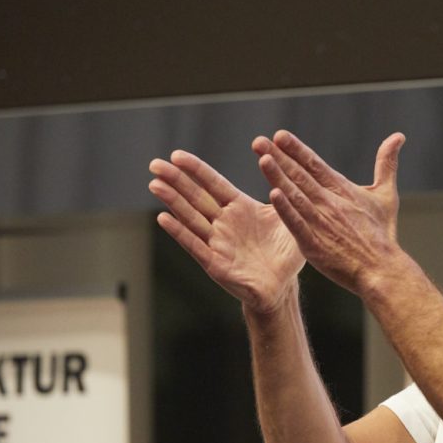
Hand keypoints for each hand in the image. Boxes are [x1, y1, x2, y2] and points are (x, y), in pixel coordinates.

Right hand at [148, 150, 304, 312]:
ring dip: (173, 202)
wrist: (283, 288)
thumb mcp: (288, 221)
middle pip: (196, 197)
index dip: (196, 169)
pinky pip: (195, 246)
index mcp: (240, 208)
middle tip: (154, 164)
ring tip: (154, 184)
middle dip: (175, 180)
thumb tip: (282, 171)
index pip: (214, 184)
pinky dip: (180, 232)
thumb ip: (284, 198)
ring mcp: (217, 242)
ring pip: (190, 218)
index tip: (177, 155)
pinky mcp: (215, 263)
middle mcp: (224, 223)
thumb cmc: (286, 253)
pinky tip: (163, 218)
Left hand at [251, 130, 405, 294]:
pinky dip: (286, 209)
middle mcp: (330, 203)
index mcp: (343, 190)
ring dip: (278, 176)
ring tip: (262, 159)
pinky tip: (273, 194)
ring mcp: (321, 223)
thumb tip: (399, 136)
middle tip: (259, 141)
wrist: (381, 269)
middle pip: (300, 176)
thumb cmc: (383, 234)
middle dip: (279, 157)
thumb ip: (387, 164)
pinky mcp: (314, 244)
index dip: (297, 149)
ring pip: (295, 195)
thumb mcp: (386, 195)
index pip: (315, 165)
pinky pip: (297, 224)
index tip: (279, 135)